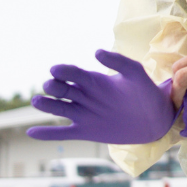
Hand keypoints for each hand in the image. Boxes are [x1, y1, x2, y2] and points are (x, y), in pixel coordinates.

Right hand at [26, 49, 175, 143]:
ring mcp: (83, 114)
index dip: (64, 71)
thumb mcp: (136, 74)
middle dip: (54, 87)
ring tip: (38, 101)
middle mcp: (85, 96)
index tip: (56, 70)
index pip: (73, 73)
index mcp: (94, 80)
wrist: (154, 120)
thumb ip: (119, 62)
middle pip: (62, 89)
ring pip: (59, 108)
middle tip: (51, 85)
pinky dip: (47, 134)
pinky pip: (62, 133)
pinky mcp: (85, 131)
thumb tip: (97, 52)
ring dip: (47, 105)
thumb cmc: (145, 92)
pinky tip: (31, 133)